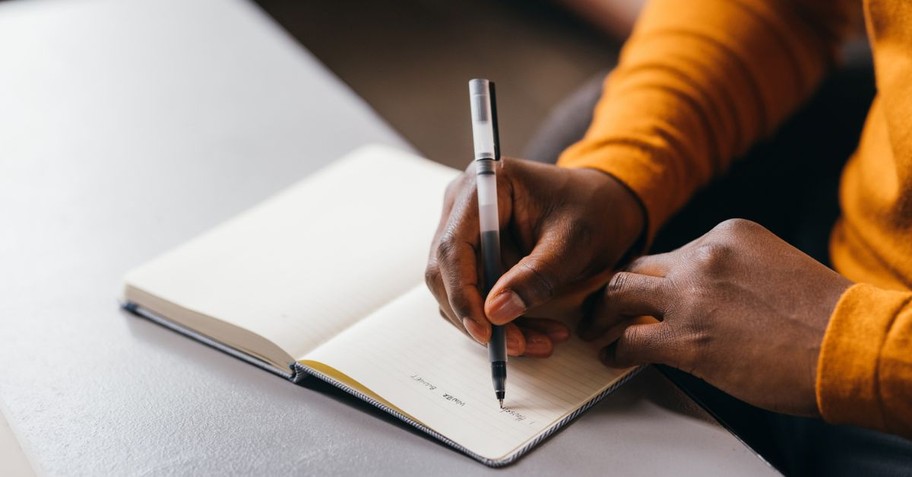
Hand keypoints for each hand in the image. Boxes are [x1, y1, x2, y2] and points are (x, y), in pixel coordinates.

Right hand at [425, 157, 644, 356]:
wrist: (607, 205)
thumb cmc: (594, 212)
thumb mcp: (573, 244)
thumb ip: (535, 277)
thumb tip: (494, 313)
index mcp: (486, 184)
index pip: (453, 247)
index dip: (463, 294)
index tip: (486, 331)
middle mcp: (465, 204)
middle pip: (448, 272)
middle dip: (479, 317)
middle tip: (518, 346)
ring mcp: (467, 228)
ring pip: (460, 290)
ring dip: (493, 325)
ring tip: (540, 342)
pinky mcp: (476, 252)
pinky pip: (476, 293)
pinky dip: (502, 319)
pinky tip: (536, 332)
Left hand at [581, 219, 851, 415]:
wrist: (849, 345)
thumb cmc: (823, 316)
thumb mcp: (772, 266)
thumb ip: (732, 271)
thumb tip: (704, 295)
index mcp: (727, 234)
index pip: (671, 253)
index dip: (651, 278)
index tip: (641, 293)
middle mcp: (702, 255)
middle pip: (636, 266)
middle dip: (613, 289)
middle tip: (601, 307)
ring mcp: (690, 295)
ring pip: (618, 294)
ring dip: (599, 314)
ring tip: (593, 330)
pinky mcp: (685, 337)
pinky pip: (629, 339)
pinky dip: (614, 349)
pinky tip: (613, 357)